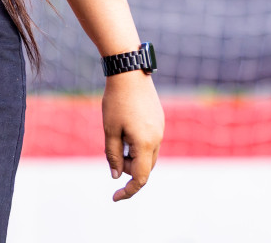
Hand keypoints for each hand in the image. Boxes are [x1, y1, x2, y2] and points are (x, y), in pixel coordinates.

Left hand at [102, 71, 162, 200]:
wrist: (129, 72)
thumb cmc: (116, 101)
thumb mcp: (110, 130)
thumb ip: (114, 155)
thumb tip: (116, 176)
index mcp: (146, 144)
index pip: (140, 178)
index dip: (128, 191)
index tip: (115, 197)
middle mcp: (158, 139)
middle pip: (145, 167)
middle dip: (128, 168)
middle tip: (112, 153)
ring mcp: (160, 129)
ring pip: (148, 154)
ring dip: (133, 156)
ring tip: (117, 137)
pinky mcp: (159, 120)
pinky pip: (150, 141)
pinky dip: (138, 144)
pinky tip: (125, 129)